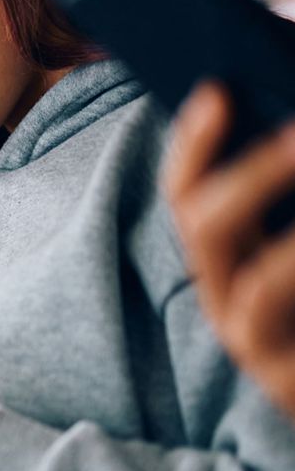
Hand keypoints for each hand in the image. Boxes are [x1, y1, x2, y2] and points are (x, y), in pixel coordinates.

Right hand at [165, 81, 294, 416]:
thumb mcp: (292, 235)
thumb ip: (280, 186)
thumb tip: (285, 126)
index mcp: (226, 251)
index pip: (186, 191)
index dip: (194, 144)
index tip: (218, 90)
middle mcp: (222, 292)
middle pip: (202, 226)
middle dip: (253, 174)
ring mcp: (248, 339)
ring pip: (255, 281)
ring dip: (292, 230)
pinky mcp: (281, 380)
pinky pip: (280, 312)